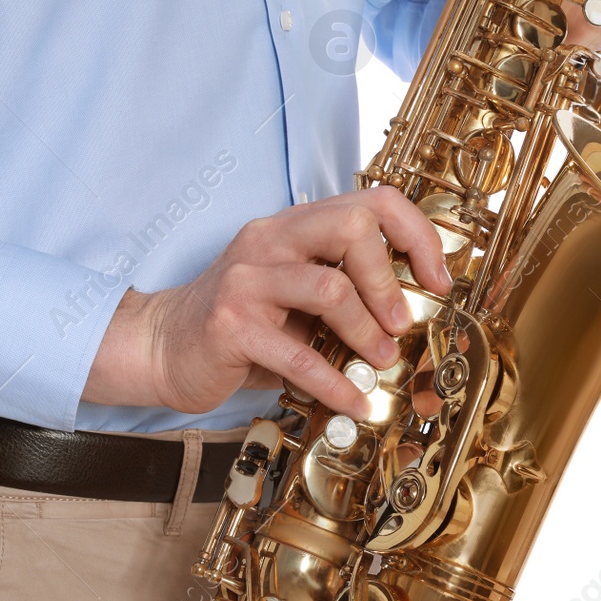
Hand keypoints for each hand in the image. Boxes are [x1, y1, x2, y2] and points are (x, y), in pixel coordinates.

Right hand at [83, 190, 452, 419]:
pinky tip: (353, 400)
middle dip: (389, 280)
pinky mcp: (231, 325)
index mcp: (295, 225)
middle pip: (353, 227)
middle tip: (403, 322)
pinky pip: (298, 355)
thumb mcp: (296, 294)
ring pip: (331, 288)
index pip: (373, 201)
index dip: (417, 236)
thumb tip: (415, 319)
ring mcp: (247, 279)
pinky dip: (335, 382)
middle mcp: (271, 240)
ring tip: (381, 361)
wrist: (163, 348)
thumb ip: (345, 291)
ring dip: (368, 332)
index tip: (438, 278)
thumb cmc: (242, 325)